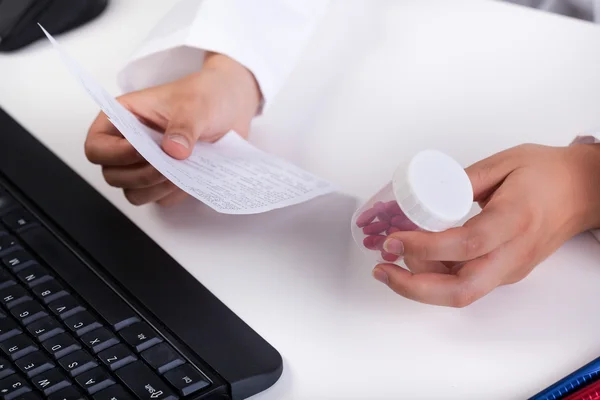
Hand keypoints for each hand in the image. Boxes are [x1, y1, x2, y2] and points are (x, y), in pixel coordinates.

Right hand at [84, 53, 260, 205]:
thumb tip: (173, 151)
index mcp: (123, 118)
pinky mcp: (166, 179)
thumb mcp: (196, 104)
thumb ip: (184, 126)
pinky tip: (192, 177)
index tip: (143, 151)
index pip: (96, 147)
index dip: (114, 155)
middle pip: (113, 175)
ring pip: (134, 192)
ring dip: (156, 189)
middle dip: (141, 175)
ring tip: (182, 172)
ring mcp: (147, 165)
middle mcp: (129, 144)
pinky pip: (161, 199)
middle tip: (169, 166)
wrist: (232, 105)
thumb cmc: (205, 95)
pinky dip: (174, 193)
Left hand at [372, 143, 599, 306]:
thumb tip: (426, 198)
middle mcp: (512, 254)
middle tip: (382, 269)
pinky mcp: (505, 273)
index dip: (425, 247)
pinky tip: (416, 260)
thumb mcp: (503, 163)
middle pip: (462, 290)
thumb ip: (463, 181)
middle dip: (414, 287)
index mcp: (514, 220)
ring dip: (420, 284)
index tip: (393, 240)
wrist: (583, 192)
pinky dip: (436, 278)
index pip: (466, 244)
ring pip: (461, 293)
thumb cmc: (547, 173)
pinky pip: (467, 284)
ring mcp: (510, 268)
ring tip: (392, 260)